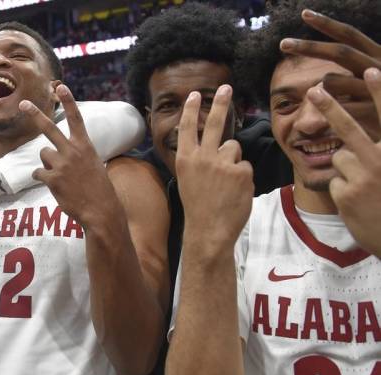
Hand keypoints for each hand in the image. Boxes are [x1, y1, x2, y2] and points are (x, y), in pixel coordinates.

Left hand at [22, 84, 118, 227]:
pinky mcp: (52, 178)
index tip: (60, 86)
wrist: (100, 210)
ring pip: (43, 155)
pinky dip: (42, 178)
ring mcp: (61, 164)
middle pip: (49, 128)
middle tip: (22, 103)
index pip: (76, 118)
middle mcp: (72, 151)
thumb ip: (77, 155)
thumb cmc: (99, 189)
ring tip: (61, 176)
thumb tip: (54, 154)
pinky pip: (38, 173)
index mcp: (85, 146)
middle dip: (34, 114)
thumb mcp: (94, 165)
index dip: (68, 101)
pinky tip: (54, 185)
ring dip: (48, 163)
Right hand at [175, 86, 252, 247]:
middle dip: (220, 102)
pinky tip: (235, 192)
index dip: (192, 109)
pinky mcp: (241, 172)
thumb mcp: (189, 180)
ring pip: (233, 148)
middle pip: (214, 123)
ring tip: (225, 183)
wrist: (208, 229)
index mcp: (185, 159)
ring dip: (233, 161)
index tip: (195, 94)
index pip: (188, 128)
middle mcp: (202, 157)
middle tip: (226, 87)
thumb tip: (221, 144)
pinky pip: (245, 166)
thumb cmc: (198, 206)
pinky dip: (242, 178)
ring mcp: (222, 164)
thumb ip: (200, 160)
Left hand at [280, 9, 379, 109]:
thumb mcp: (375, 74)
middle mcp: (377, 66)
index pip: (349, 35)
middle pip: (339, 52)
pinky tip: (327, 117)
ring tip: (320, 98)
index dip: (327, 24)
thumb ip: (355, 67)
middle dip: (309, 46)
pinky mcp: (373, 110)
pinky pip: (337, 107)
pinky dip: (328, 110)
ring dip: (319, 88)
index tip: (304, 13)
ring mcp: (375, 87)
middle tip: (283, 43)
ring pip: (332, 81)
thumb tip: (325, 68)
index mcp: (378, 55)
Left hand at [308, 68, 380, 255]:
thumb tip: (351, 141)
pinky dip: (342, 189)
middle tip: (314, 89)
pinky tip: (357, 203)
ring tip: (365, 188)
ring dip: (346, 169)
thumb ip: (379, 150)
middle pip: (350, 129)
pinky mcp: (347, 193)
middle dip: (330, 107)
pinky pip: (335, 180)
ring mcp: (365, 177)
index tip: (372, 69)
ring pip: (339, 158)